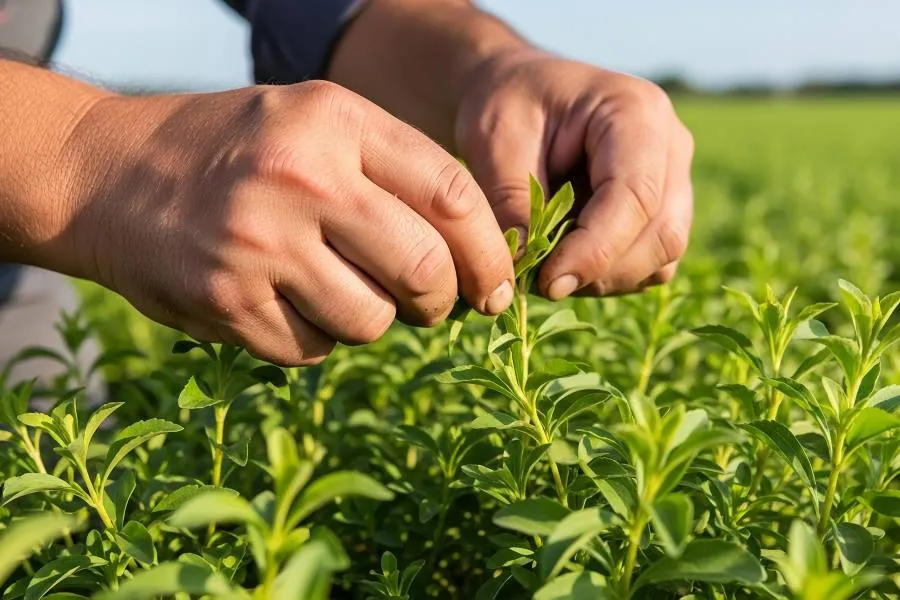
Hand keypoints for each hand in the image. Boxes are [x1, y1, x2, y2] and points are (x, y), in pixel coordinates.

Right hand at [62, 81, 513, 364]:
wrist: (106, 173)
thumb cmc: (233, 151)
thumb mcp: (313, 125)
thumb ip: (393, 173)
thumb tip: (472, 257)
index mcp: (335, 120)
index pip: (453, 193)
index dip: (489, 250)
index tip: (497, 285)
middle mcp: (301, 177)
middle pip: (424, 267)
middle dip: (442, 301)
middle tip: (434, 306)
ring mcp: (259, 243)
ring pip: (372, 321)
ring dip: (372, 320)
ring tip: (340, 293)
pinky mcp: (226, 302)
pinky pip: (312, 349)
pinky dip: (315, 339)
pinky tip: (285, 303)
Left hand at [456, 50, 693, 298]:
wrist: (520, 92)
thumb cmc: (507, 104)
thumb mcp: (494, 140)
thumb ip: (511, 200)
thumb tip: (524, 265)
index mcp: (635, 111)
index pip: (636, 196)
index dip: (596, 250)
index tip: (548, 281)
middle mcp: (670, 145)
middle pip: (661, 234)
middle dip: (601, 270)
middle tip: (539, 280)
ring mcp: (674, 179)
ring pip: (662, 255)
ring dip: (604, 278)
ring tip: (548, 266)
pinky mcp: (663, 210)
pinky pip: (652, 263)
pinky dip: (610, 276)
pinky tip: (567, 261)